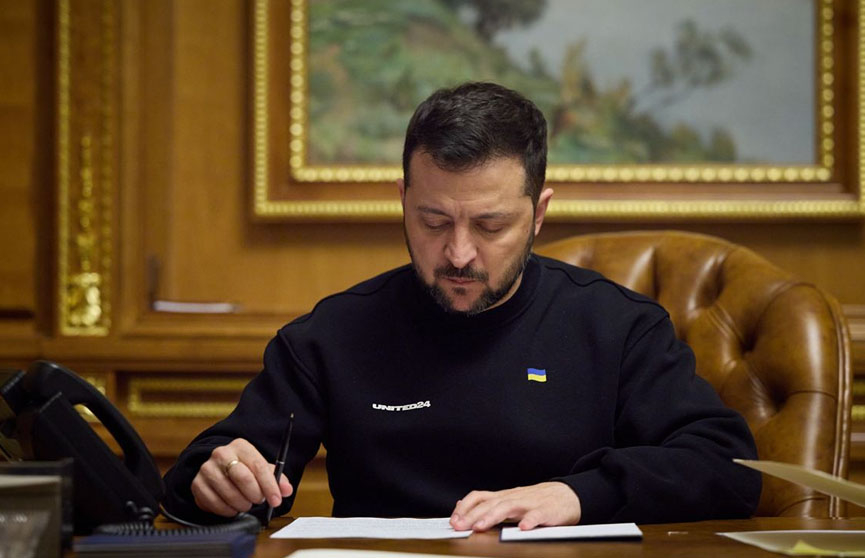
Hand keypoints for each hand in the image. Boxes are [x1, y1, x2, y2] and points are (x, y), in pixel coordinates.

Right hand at [190, 438, 292, 516]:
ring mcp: (207, 469)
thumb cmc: (244, 470)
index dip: (269, 486)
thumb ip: (276, 479)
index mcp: (240, 446)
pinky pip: (215, 504)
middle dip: (255, 494)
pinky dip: (227, 510)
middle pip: (243, 478)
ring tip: (246, 504)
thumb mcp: (261, 469)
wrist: (219, 470)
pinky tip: (233, 507)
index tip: (276, 500)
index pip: (258, 465)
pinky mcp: (197, 484)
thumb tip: (286, 489)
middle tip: (259, 501)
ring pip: (229, 493)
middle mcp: (221, 454)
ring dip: (242, 504)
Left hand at [449, 482, 580, 531]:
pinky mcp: (546, 511)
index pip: (479, 497)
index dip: (465, 507)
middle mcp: (513, 498)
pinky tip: (522, 529)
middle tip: (459, 526)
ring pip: (508, 507)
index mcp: (504, 497)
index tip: (453, 520)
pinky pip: (537, 515)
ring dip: (493, 516)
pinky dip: (529, 521)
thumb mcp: (509, 500)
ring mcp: (529, 504)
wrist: (567, 495)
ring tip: (481, 526)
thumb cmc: (535, 501)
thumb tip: (461, 506)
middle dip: (472, 515)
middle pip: (490, 504)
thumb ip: (487, 503)